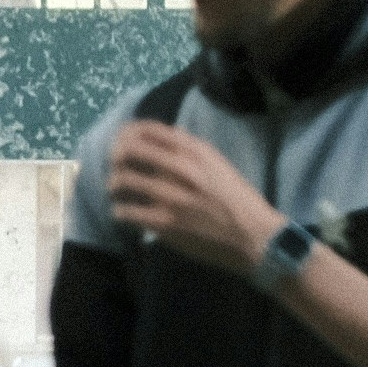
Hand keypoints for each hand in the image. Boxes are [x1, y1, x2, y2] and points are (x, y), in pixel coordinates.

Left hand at [105, 118, 285, 275]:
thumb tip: (171, 133)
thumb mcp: (219, 166)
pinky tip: (122, 212)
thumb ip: (194, 151)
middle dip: (115, 155)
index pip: (152, 130)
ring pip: (124, 179)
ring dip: (114, 184)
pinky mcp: (165, 223)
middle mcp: (183, 170)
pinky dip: (119, 210)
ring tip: (115, 188)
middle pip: (131, 150)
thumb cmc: (237, 200)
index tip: (122, 140)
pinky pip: (127, 211)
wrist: (254, 236)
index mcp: (198, 152)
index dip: (129, 132)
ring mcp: (172, 197)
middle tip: (114, 164)